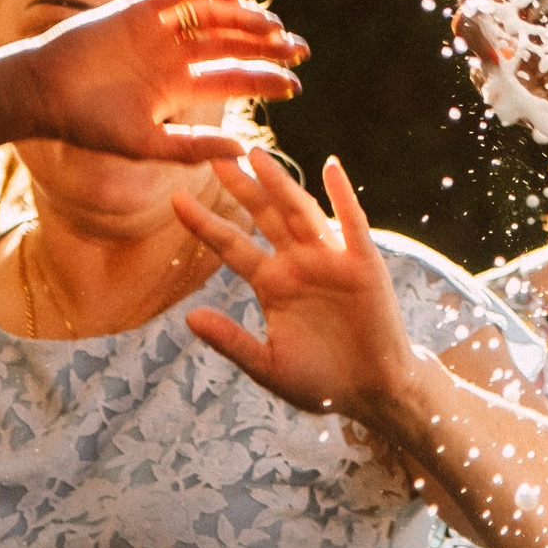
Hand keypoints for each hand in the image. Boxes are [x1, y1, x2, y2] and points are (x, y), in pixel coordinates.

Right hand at [0, 0, 303, 164]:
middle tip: (301, 49)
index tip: (296, 84)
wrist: (41, 93)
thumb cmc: (88, 124)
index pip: (232, 76)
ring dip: (245, 18)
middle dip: (266, 46)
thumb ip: (192, 147)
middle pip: (231, 43)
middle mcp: (174, 55)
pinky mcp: (139, 6)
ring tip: (273, 27)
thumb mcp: (146, 143)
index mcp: (178, 87)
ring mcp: (159, 29)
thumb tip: (242, 149)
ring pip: (213, 16)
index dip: (265, 79)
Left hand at [179, 150, 424, 428]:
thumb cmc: (321, 382)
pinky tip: (331, 168)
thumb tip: (189, 318)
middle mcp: (298, 263)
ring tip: (257, 155)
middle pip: (264, 217)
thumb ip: (231, 341)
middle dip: (241, 188)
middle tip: (216, 155)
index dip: (205, 223)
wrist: (372, 392)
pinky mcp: (362, 263)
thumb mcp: (268, 365)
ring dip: (280, 183)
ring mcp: (330, 259)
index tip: (175, 199)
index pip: (233, 246)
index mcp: (273, 285)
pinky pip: (351, 223)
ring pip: (300, 212)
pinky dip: (342, 194)